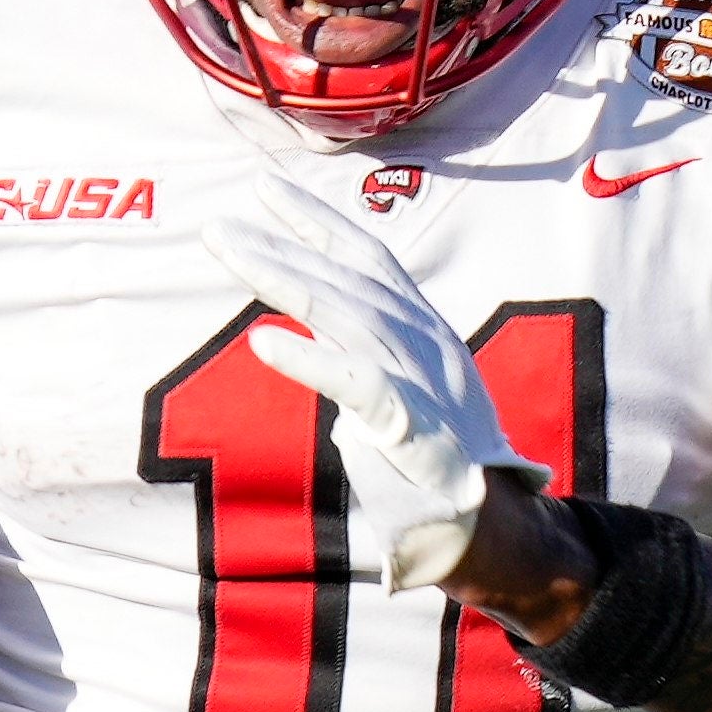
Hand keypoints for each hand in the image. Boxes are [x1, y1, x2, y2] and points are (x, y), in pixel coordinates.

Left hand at [209, 176, 521, 592]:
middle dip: (280, 243)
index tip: (265, 186)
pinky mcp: (413, 427)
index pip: (367, 255)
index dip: (316, 218)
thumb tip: (309, 335)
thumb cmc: (436, 463)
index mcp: (423, 327)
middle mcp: (423, 340)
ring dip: (282, 280)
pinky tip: (262, 342)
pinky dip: (309, 359)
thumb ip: (362, 355)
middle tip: (218, 227)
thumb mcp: (404, 388)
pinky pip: (356, 382)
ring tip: (230, 252)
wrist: (493, 524)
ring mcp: (420, 380)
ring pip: (345, 314)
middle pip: (344, 277)